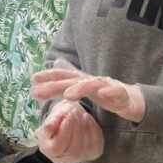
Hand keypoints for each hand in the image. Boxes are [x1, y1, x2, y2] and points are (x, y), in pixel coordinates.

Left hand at [31, 67, 145, 123]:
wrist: (129, 99)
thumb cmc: (104, 92)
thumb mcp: (83, 86)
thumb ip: (68, 78)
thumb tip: (54, 63)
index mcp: (81, 80)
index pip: (63, 76)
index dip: (48, 76)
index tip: (32, 79)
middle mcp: (91, 80)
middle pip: (71, 81)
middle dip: (54, 85)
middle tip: (37, 92)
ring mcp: (106, 85)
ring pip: (91, 85)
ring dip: (80, 88)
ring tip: (68, 95)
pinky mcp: (120, 93)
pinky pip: (114, 91)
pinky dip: (108, 91)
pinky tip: (102, 93)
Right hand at [37, 100, 103, 162]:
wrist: (68, 124)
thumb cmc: (56, 124)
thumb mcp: (49, 121)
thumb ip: (51, 122)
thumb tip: (55, 121)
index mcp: (51, 152)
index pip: (58, 146)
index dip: (65, 130)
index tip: (68, 115)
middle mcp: (65, 159)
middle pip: (73, 149)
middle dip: (76, 128)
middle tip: (75, 113)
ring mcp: (81, 158)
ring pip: (87, 146)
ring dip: (85, 127)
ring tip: (81, 114)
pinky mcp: (94, 153)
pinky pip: (97, 143)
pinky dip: (94, 129)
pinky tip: (88, 118)